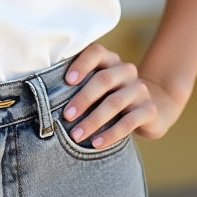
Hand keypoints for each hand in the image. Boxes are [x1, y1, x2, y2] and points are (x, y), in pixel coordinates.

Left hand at [61, 44, 184, 147]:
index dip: (81, 64)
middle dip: (82, 99)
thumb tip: (46, 94)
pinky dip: (110, 134)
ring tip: (77, 135)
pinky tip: (97, 143)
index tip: (67, 81)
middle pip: (103, 80)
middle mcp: (126, 70)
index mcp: (110, 59)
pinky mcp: (149, 110)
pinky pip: (128, 122)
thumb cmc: (110, 96)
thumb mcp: (98, 85)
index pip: (96, 52)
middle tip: (66, 116)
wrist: (150, 108)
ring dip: (93, 120)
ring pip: (114, 103)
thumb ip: (80, 83)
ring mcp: (139, 89)